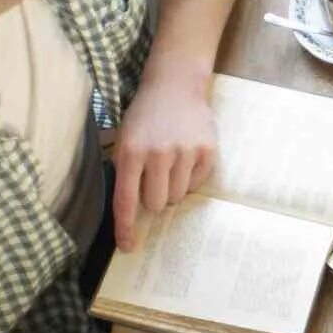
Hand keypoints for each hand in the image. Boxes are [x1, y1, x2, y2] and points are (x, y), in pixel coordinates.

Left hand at [113, 76, 218, 249]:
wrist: (175, 85)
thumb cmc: (145, 117)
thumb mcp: (125, 139)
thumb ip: (125, 173)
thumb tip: (132, 213)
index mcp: (132, 152)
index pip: (126, 200)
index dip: (126, 227)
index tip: (128, 246)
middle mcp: (158, 153)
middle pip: (157, 204)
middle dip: (154, 199)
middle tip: (154, 179)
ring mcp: (185, 151)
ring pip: (178, 196)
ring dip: (173, 188)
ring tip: (171, 164)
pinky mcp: (207, 150)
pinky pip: (197, 183)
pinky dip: (190, 177)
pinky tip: (186, 156)